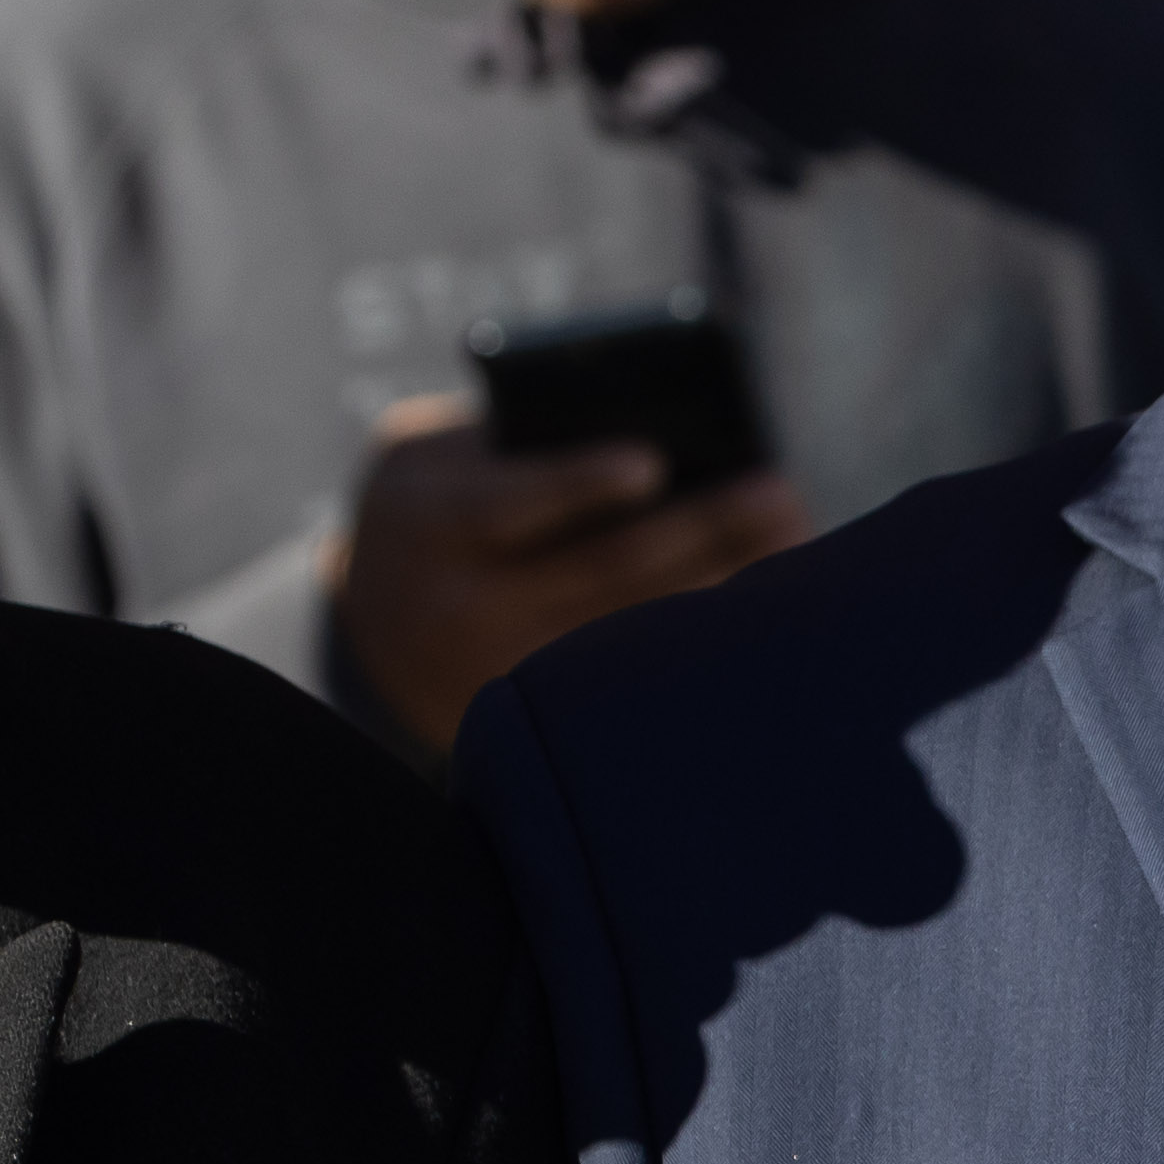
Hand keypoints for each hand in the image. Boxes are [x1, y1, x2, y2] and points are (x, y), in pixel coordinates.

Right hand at [326, 391, 808, 751]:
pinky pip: (639, 673)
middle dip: (697, 527)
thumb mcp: (438, 457)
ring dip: (722, 584)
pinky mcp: (547, 720)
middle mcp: (461, 609)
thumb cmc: (432, 504)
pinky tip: (762, 605)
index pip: (506, 504)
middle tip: (776, 491)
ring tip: (793, 535)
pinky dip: (702, 634)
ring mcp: (504, 673)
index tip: (649, 461)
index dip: (575, 483)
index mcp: (429, 524)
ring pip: (632, 630)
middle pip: (597, 569)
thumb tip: (656, 449)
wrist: (370, 629)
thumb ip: (518, 442)